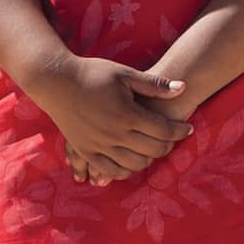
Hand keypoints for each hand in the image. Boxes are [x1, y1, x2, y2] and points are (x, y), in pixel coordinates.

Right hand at [28, 55, 192, 180]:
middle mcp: (114, 134)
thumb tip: (183, 87)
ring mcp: (98, 145)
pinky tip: (134, 161)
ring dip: (149, 159)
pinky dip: (126, 170)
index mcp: (127, 114)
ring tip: (154, 149)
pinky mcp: (85, 151)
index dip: (180, 131)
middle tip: (173, 139)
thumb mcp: (125, 74)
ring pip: (134, 164)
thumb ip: (154, 84)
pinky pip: (110, 170)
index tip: (188, 128)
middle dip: (168, 146)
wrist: (55, 81)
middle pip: (152, 150)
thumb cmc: (92, 73)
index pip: (163, 130)